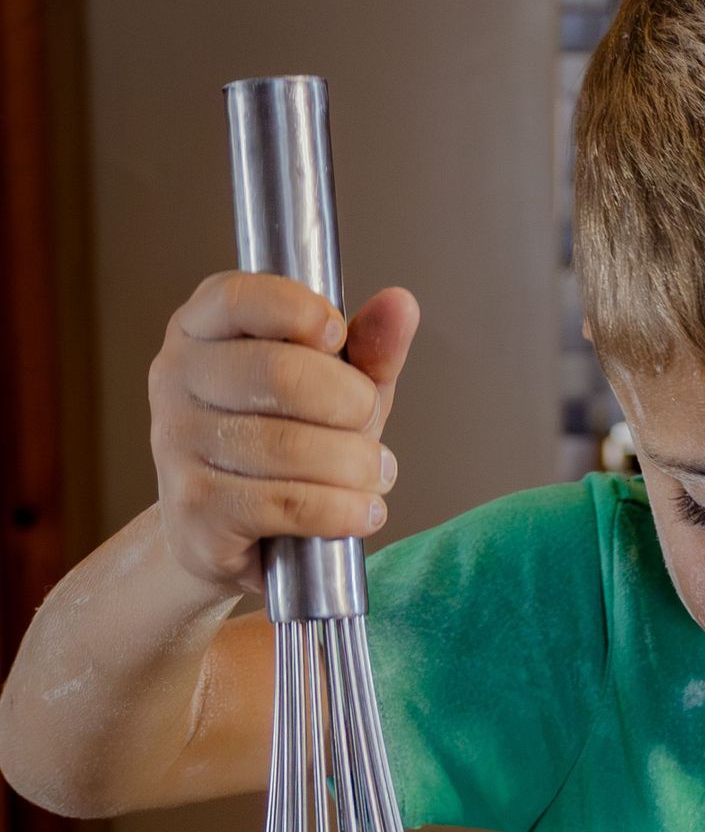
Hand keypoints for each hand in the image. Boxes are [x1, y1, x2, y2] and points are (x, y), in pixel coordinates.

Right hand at [149, 272, 419, 595]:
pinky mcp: (195, 509)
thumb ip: (367, 349)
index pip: (239, 299)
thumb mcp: (334, 389)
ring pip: (290, 447)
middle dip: (351, 404)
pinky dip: (341, 510)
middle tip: (370, 427)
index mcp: (201, 329)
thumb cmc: (283, 447)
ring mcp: (177, 445)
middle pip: (279, 374)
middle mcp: (176, 379)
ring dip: (355, 466)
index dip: (300, 312)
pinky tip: (362, 511)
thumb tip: (401, 305)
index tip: (337, 336)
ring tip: (373, 475)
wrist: (226, 532)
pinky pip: (287, 504)